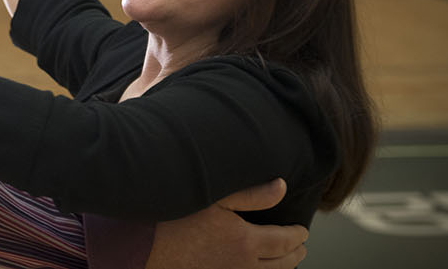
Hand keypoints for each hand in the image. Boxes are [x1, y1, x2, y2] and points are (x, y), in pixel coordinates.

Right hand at [145, 179, 307, 268]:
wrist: (144, 247)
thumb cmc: (174, 218)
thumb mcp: (215, 198)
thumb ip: (252, 194)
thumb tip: (282, 186)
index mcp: (246, 241)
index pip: (285, 241)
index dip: (298, 235)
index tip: (303, 231)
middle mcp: (242, 265)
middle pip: (281, 264)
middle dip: (295, 255)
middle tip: (301, 248)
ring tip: (285, 262)